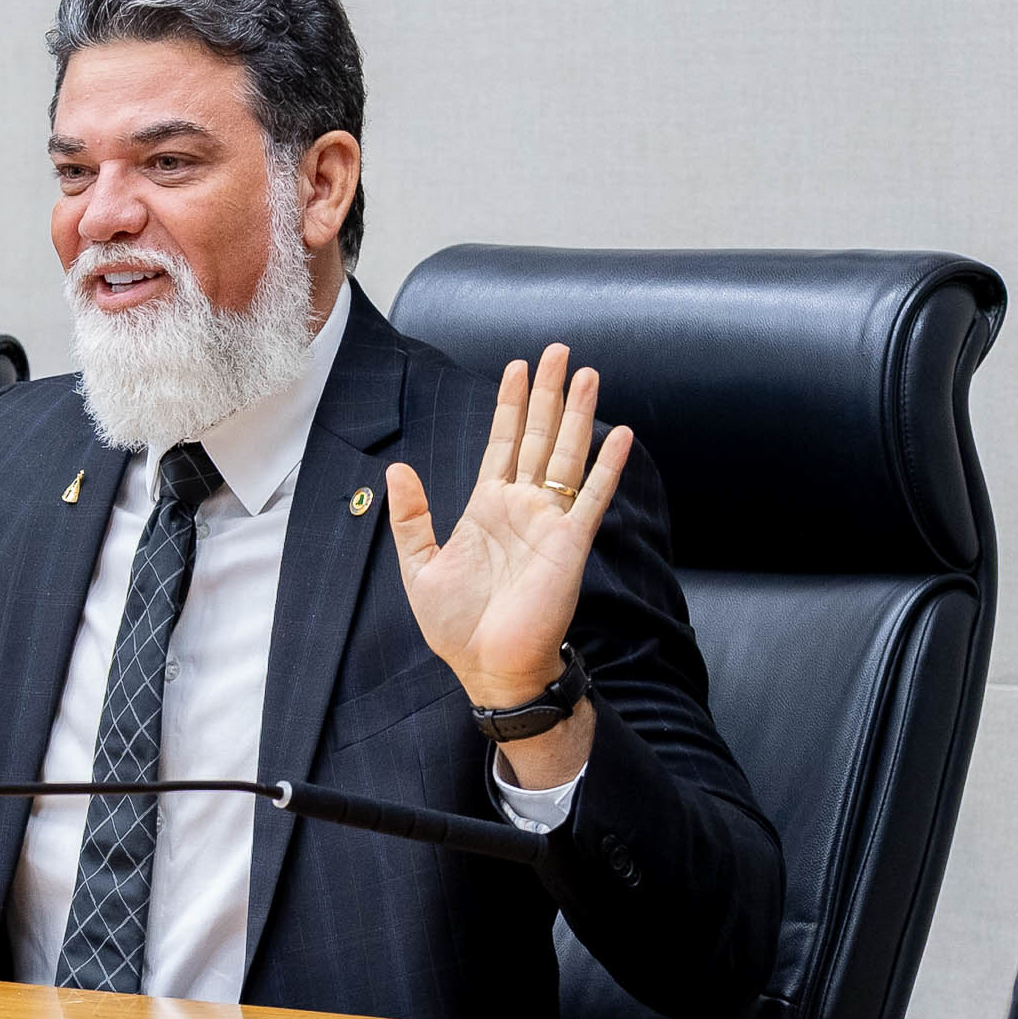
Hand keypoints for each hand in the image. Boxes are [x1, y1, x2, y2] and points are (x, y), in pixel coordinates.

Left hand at [384, 345, 634, 787]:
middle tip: (557, 351)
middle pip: (536, 436)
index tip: (516, 367)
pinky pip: (591, 497)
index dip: (508, 404)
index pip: (502, 443)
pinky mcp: (569, 544)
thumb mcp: (419, 566)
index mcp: (486, 508)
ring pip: (565, 455)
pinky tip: (620, 434)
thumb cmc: (456, 627)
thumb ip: (411, 517)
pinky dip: (606, 466)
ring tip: (586, 373)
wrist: (489, 668)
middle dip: (546, 394)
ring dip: (576, 415)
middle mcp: (521, 507)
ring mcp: (548, 522)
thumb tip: (397, 469)